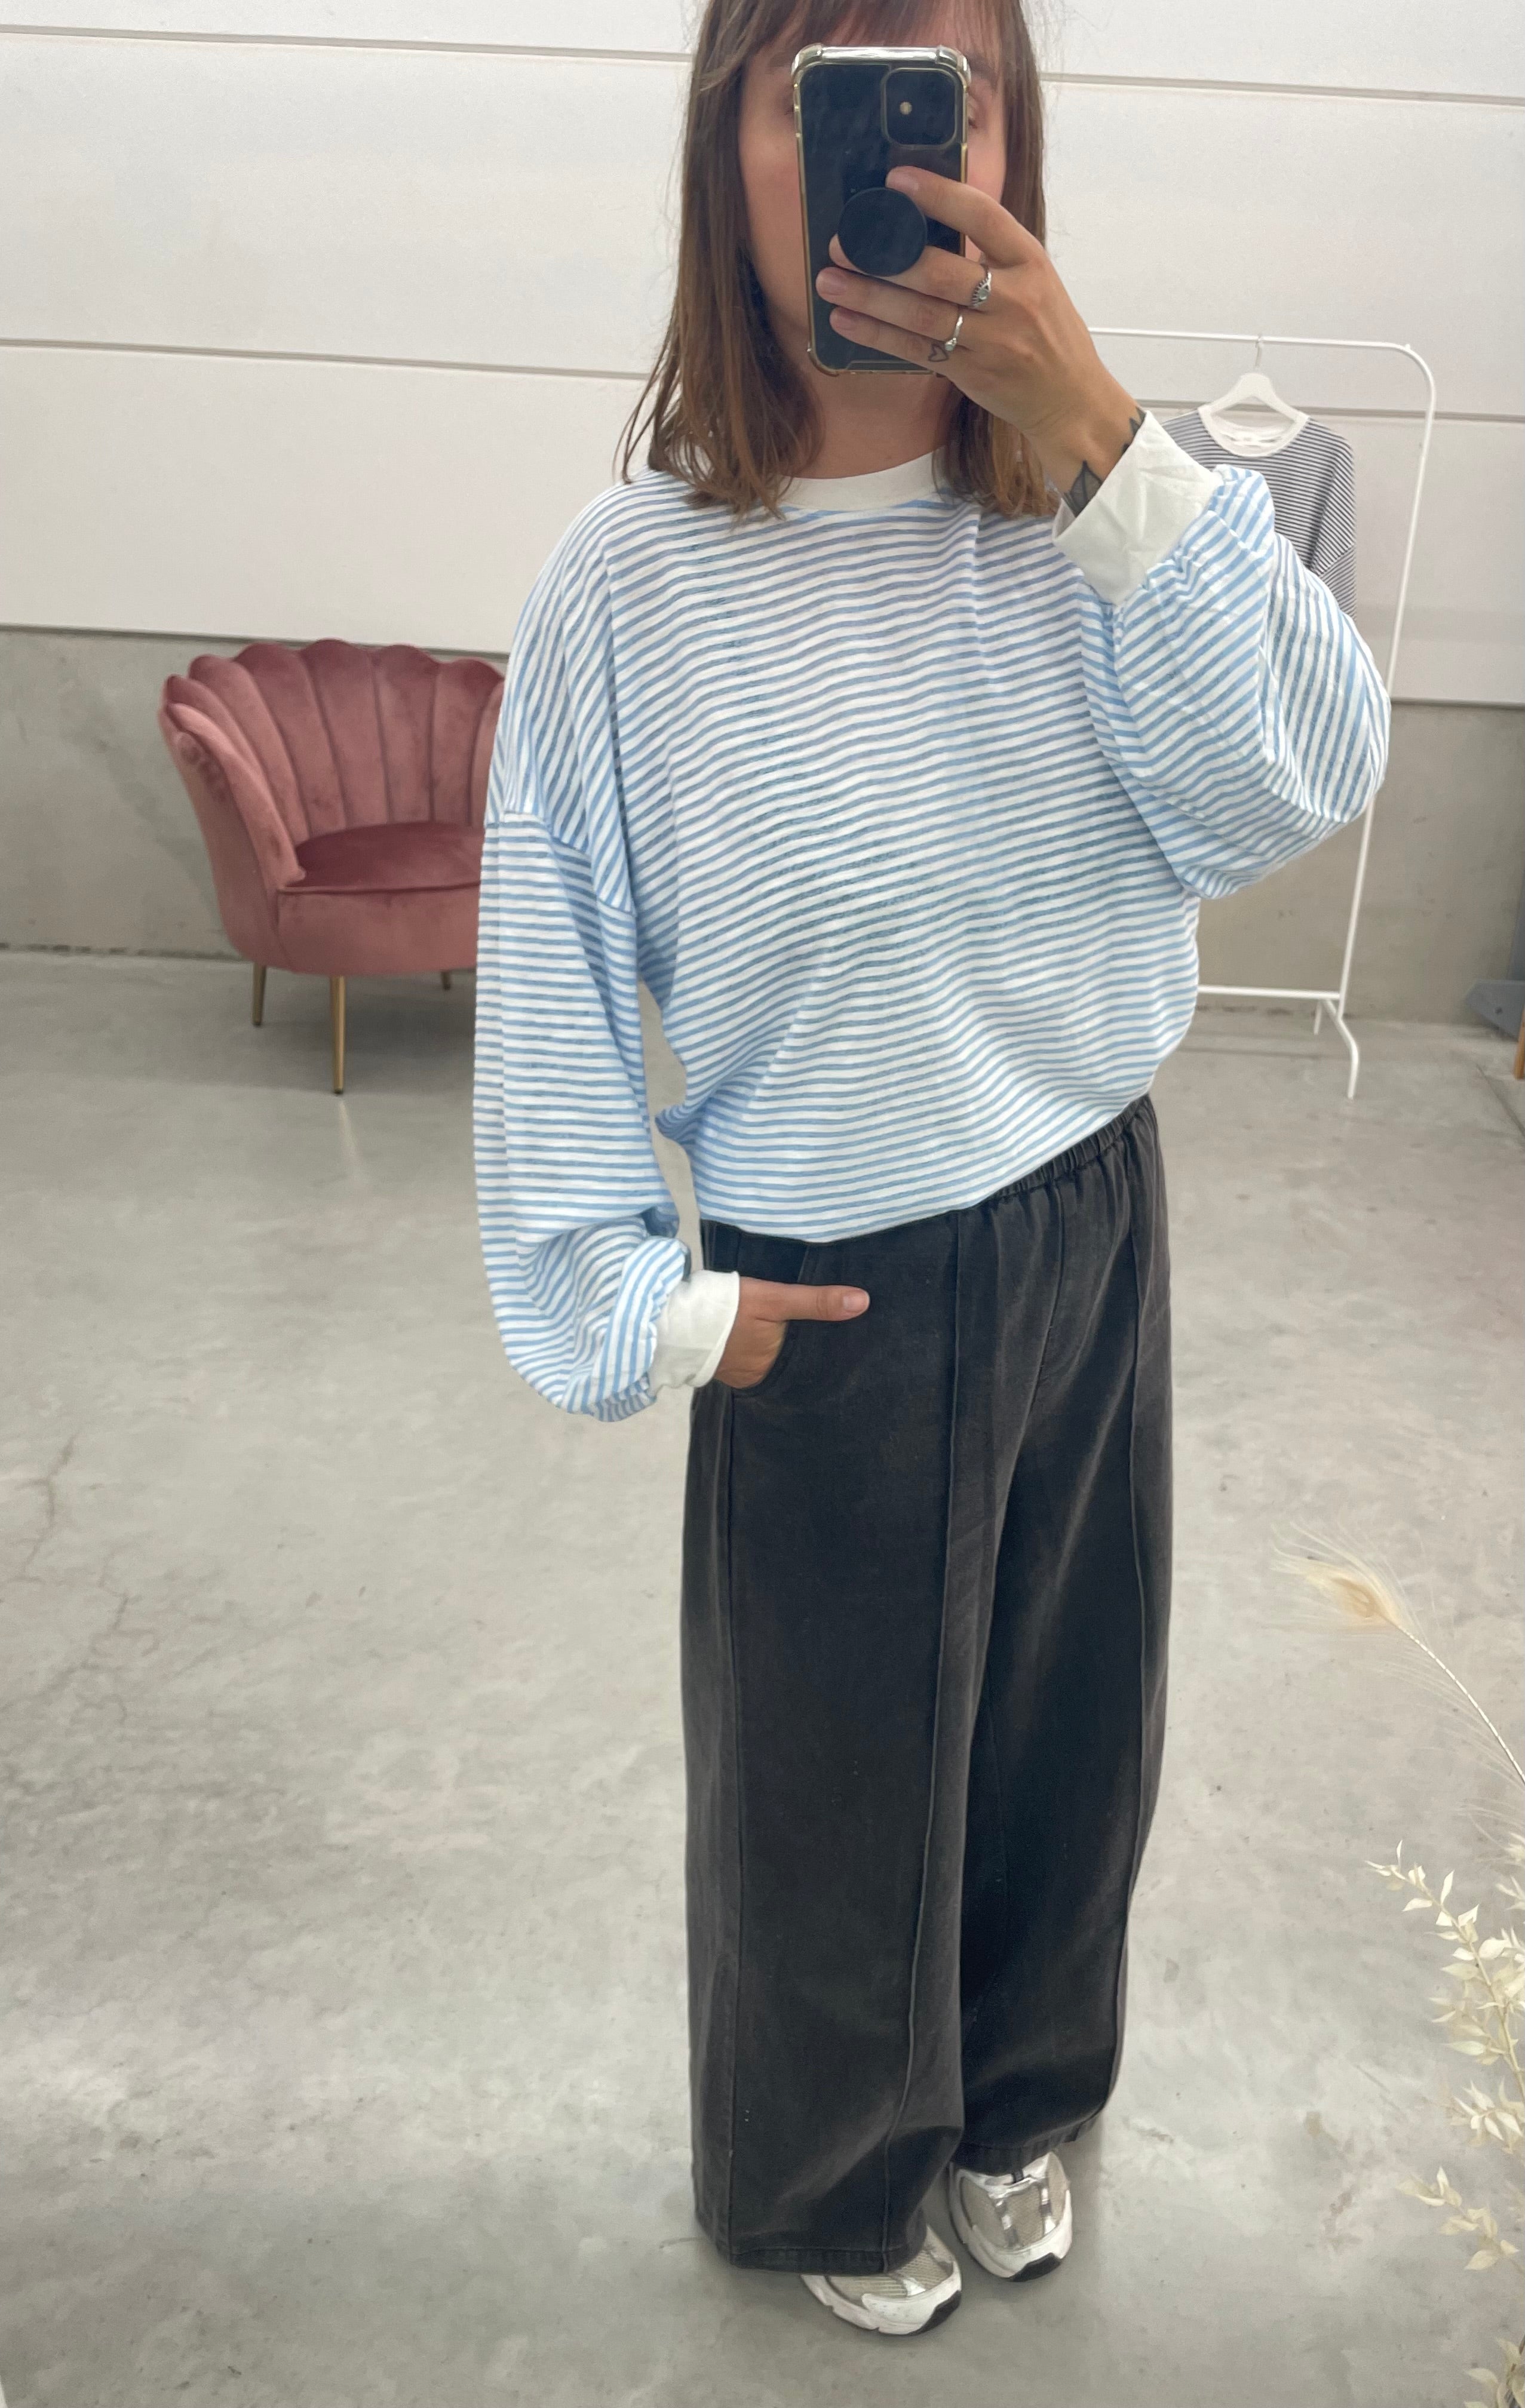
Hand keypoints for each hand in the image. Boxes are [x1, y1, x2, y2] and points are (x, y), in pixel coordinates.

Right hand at [716, 1275, 868, 1389]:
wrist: (673, 1319)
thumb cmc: (727, 1307)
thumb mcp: (774, 1298)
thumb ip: (815, 1302)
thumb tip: (863, 1302)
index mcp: (779, 1365)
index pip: (816, 1361)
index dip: (833, 1348)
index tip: (854, 1337)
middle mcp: (764, 1378)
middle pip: (798, 1364)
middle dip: (812, 1351)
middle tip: (838, 1334)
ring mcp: (745, 1376)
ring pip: (778, 1364)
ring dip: (788, 1352)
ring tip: (810, 1335)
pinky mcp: (730, 1369)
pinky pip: (758, 1362)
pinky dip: (768, 1352)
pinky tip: (776, 1339)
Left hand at [813, 165, 1141, 499]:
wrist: (1070, 398)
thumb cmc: (1047, 331)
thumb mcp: (1034, 278)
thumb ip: (991, 252)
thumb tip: (925, 222)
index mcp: (1030, 260)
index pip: (981, 215)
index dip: (937, 195)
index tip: (896, 180)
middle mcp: (1013, 298)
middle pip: (939, 272)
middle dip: (884, 257)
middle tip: (841, 244)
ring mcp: (992, 340)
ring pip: (921, 315)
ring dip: (869, 298)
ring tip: (830, 282)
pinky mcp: (972, 373)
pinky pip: (917, 351)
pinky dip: (877, 336)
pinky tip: (846, 323)